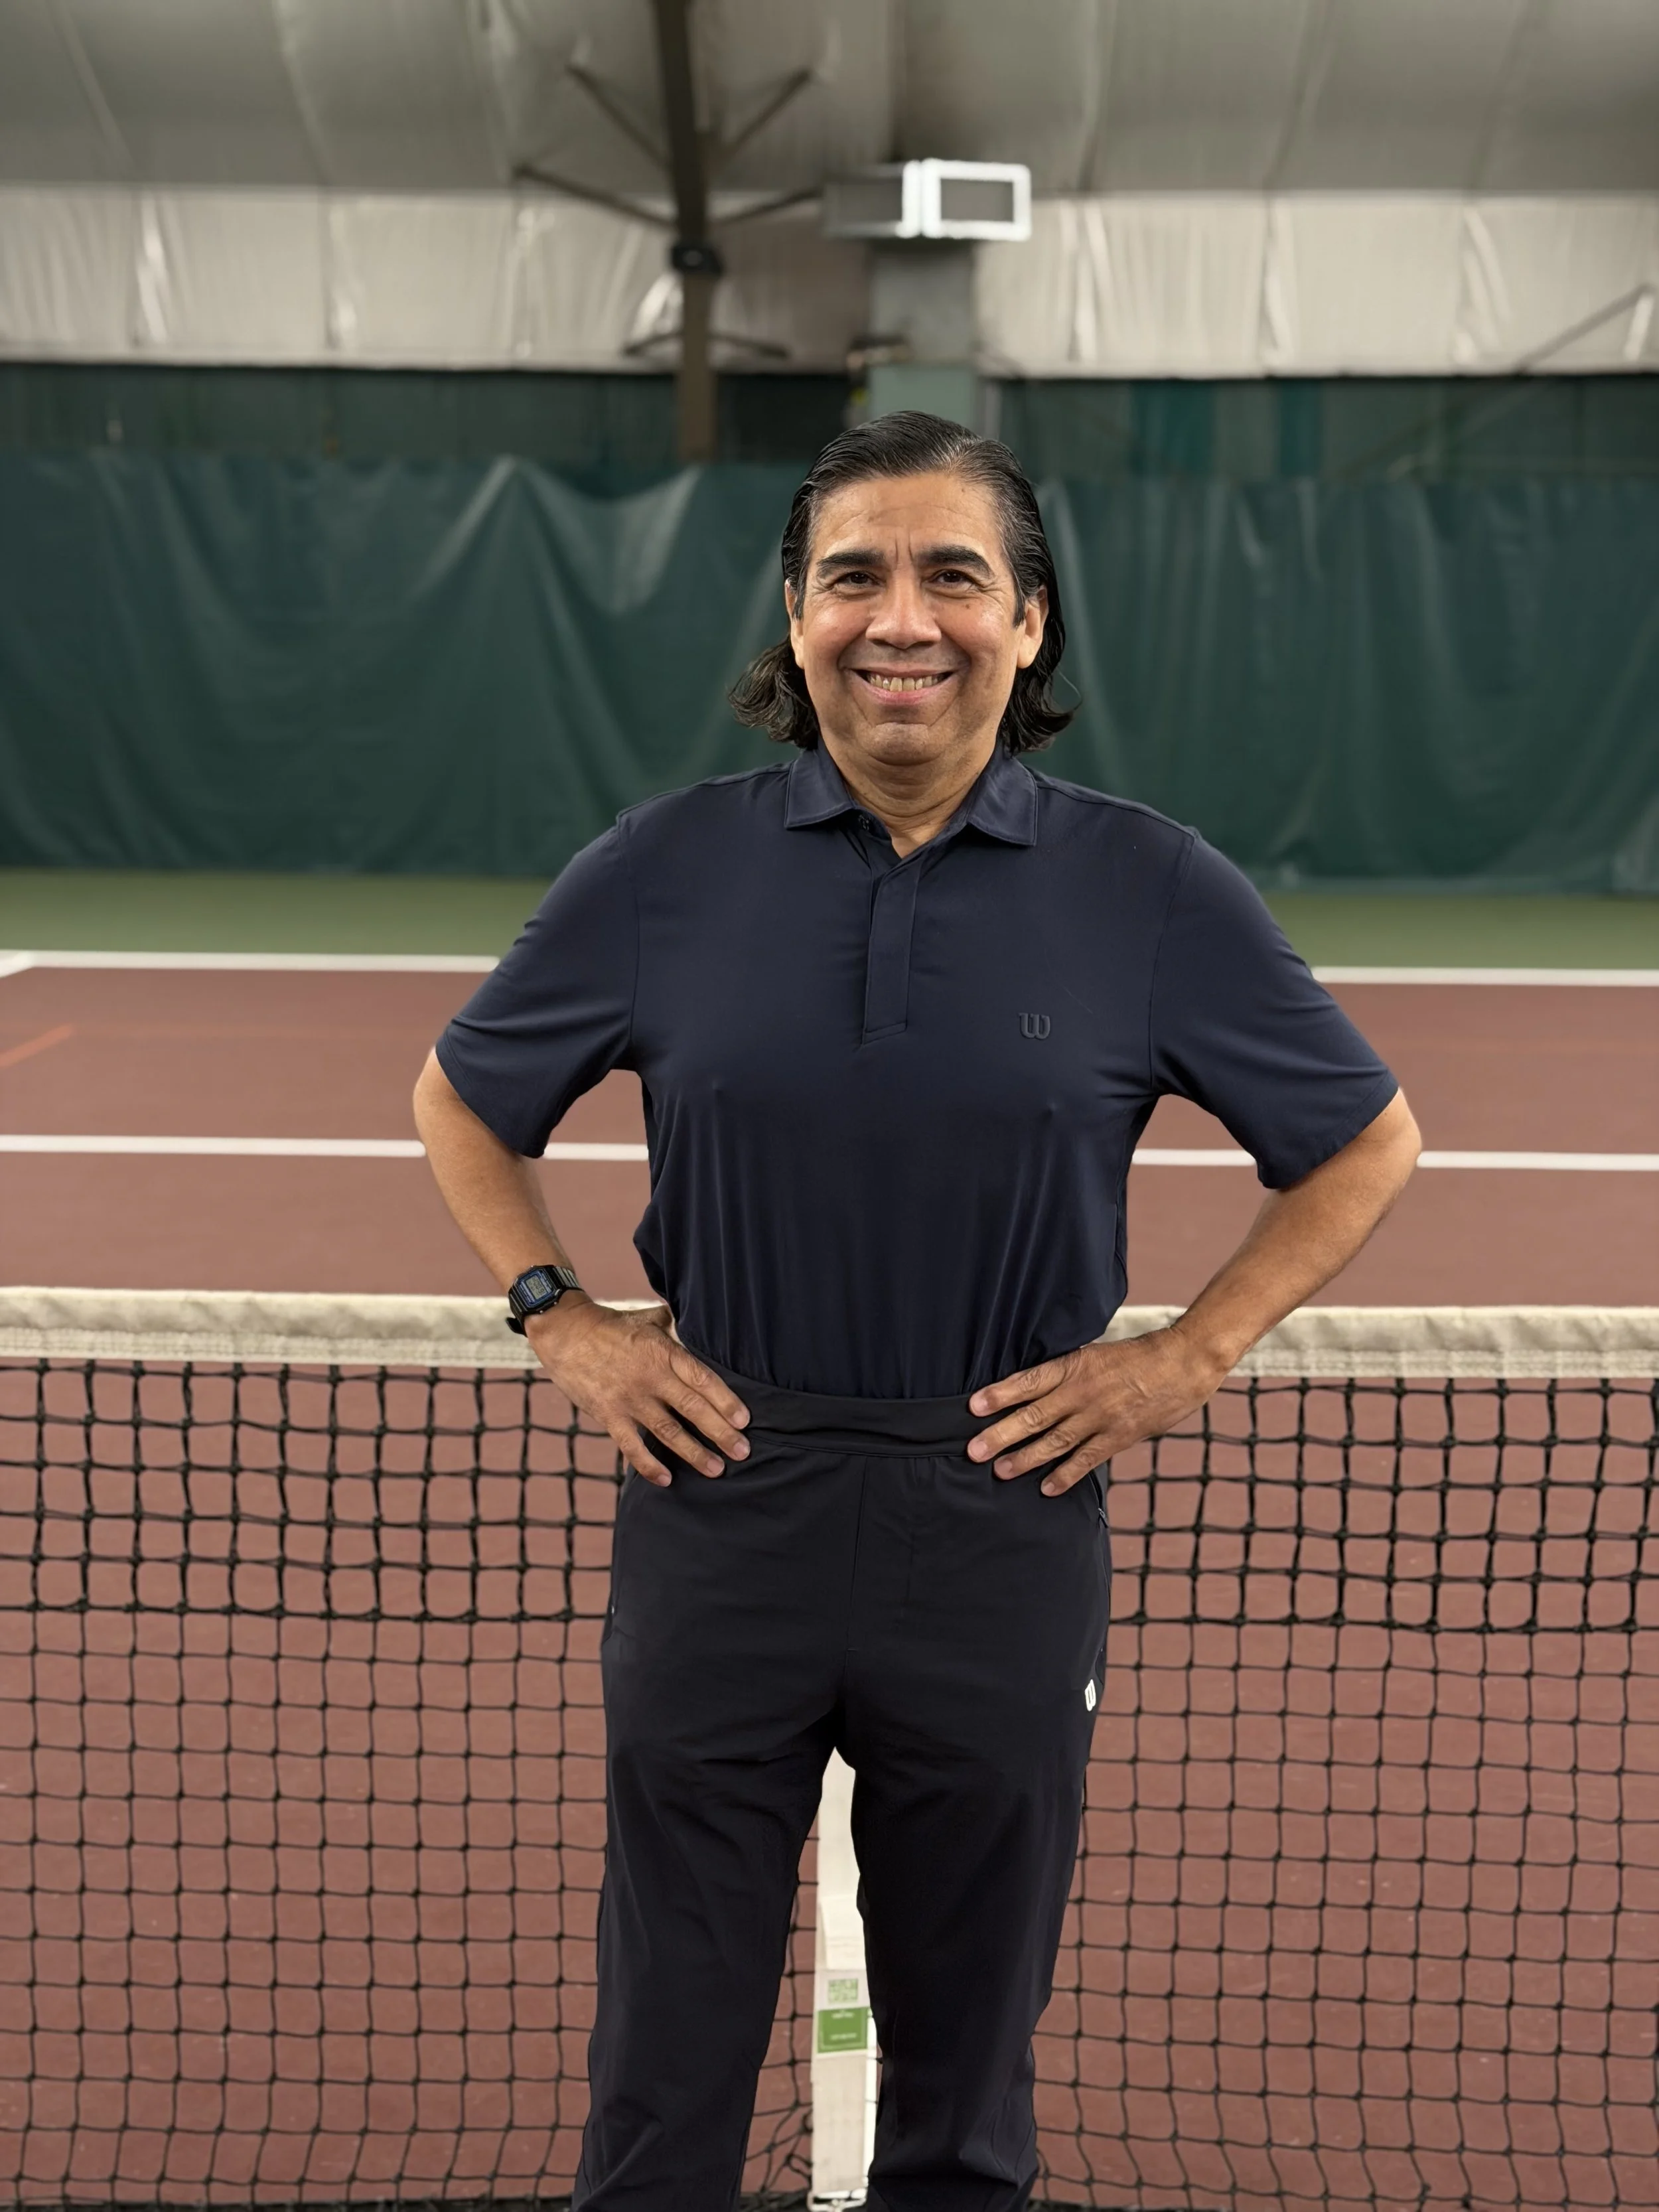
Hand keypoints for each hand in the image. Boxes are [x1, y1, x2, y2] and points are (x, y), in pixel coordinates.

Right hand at [525, 1295, 749, 1486]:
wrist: (565, 1332)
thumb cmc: (610, 1326)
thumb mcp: (646, 1319)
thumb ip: (673, 1326)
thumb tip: (698, 1325)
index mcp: (663, 1352)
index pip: (702, 1378)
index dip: (725, 1400)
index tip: (745, 1420)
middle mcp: (650, 1377)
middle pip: (692, 1409)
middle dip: (720, 1433)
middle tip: (742, 1451)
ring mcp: (629, 1398)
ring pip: (668, 1432)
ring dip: (694, 1453)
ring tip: (716, 1469)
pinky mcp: (609, 1415)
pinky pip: (632, 1446)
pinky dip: (649, 1465)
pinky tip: (667, 1480)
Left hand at [966, 1328, 1227, 1495]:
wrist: (1183, 1363)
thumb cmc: (1136, 1355)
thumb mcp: (1095, 1353)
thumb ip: (1066, 1372)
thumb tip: (1031, 1388)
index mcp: (1074, 1366)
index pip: (1028, 1381)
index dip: (999, 1394)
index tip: (972, 1406)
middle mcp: (1082, 1392)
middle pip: (1034, 1416)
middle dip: (1001, 1434)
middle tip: (973, 1450)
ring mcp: (1100, 1417)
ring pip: (1055, 1441)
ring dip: (1025, 1458)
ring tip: (1000, 1471)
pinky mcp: (1118, 1437)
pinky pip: (1086, 1459)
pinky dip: (1065, 1475)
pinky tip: (1046, 1487)